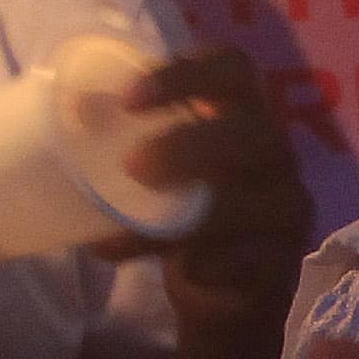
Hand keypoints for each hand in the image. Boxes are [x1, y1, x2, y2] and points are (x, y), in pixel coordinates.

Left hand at [107, 48, 318, 358]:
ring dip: (180, 220)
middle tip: (131, 168)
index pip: (232, 68)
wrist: (225, 290)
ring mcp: (285, 207)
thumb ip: (124, 142)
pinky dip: (208, 264)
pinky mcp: (282, 260)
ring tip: (119, 237)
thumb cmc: (184, 211)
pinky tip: (183, 270)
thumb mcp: (156, 172)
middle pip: (250, 131)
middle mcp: (273, 153)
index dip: (184, 75)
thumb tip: (72, 111)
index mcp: (240, 114)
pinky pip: (250, 259)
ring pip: (248, 203)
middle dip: (188, 146)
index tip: (128, 101)